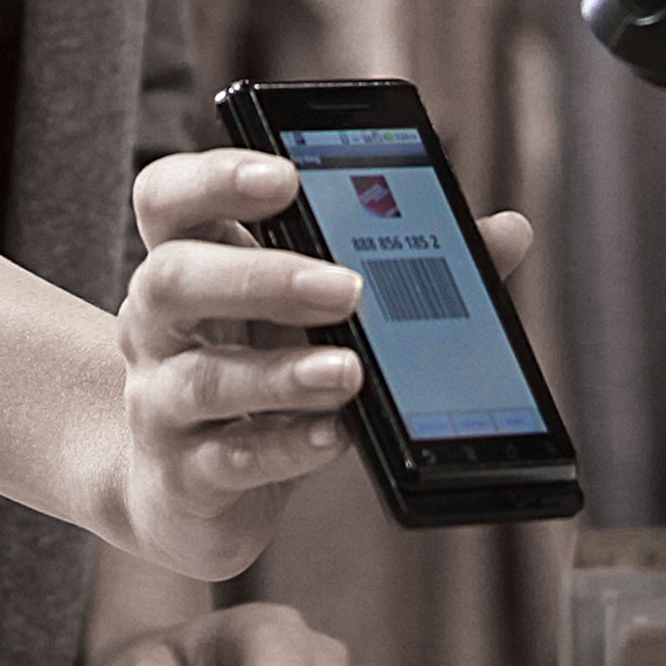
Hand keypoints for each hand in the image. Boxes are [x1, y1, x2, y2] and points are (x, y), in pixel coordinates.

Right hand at [112, 152, 537, 580]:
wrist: (183, 490)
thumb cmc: (264, 368)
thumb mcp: (320, 311)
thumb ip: (404, 266)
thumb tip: (509, 232)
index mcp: (190, 259)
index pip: (167, 198)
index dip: (215, 178)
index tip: (285, 175)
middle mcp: (156, 326)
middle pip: (170, 278)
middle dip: (260, 276)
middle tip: (345, 287)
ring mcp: (158, 403)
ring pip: (199, 378)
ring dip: (281, 374)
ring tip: (350, 370)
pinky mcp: (180, 476)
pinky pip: (226, 459)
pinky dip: (286, 447)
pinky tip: (335, 436)